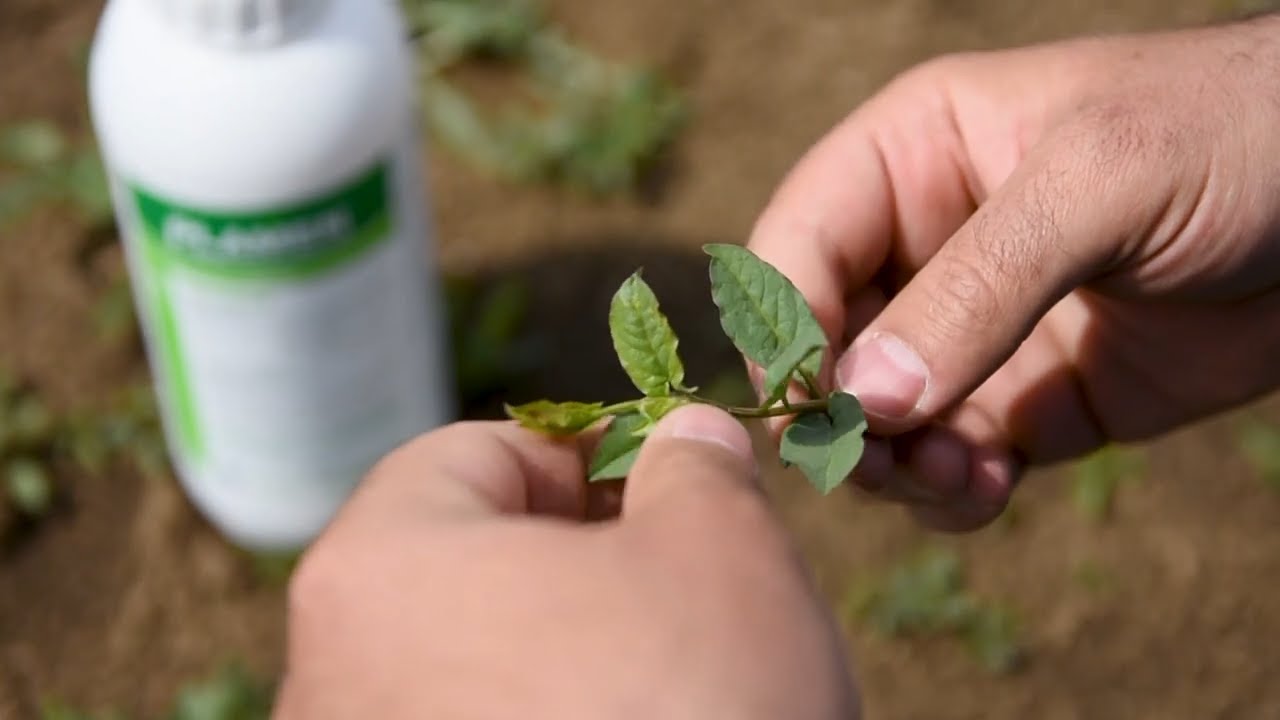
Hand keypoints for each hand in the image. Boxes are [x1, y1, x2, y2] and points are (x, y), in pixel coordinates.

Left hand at [274, 405, 858, 719]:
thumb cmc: (689, 714)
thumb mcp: (722, 552)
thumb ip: (694, 469)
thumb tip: (684, 438)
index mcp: (380, 564)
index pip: (477, 454)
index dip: (588, 456)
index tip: (669, 486)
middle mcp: (334, 674)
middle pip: (467, 562)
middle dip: (582, 558)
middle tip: (681, 579)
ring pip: (475, 662)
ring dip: (569, 650)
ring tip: (664, 680)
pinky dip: (551, 718)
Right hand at [749, 15, 1279, 530]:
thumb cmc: (1234, 139)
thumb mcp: (1099, 184)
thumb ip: (976, 288)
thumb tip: (864, 400)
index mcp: (911, 157)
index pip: (797, 245)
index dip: (787, 327)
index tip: (815, 405)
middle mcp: (925, 246)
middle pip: (823, 345)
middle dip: (839, 412)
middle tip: (883, 460)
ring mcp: (976, 332)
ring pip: (879, 418)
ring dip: (893, 464)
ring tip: (955, 479)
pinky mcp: (1029, 403)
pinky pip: (951, 462)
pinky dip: (949, 493)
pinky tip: (989, 490)